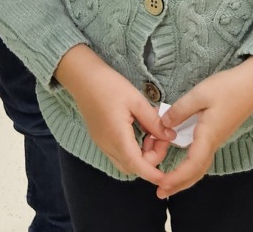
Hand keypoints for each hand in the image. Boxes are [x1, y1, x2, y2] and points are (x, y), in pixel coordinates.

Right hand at [54, 44, 171, 185]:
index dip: (154, 174)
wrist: (82, 77)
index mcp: (118, 138)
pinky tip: (141, 131)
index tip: (168, 173)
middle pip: (133, 168)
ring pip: (126, 162)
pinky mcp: (100, 139)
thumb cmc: (109, 85)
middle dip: (151, 160)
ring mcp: (102, 144)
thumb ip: (153, 122)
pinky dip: (133, 150)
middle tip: (162, 137)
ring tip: (153, 132)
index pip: (138, 166)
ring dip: (142, 155)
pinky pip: (119, 154)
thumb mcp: (136, 101)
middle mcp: (108, 146)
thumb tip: (169, 136)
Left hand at [151, 57, 252, 197]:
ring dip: (184, 178)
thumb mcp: (200, 93)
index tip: (161, 184)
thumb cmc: (229, 87)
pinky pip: (202, 157)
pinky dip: (190, 167)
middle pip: (196, 172)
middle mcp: (213, 142)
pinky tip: (182, 165)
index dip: (176, 177)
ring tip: (168, 184)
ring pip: (200, 166)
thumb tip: (163, 124)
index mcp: (208, 135)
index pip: (192, 165)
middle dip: (178, 185)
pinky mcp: (217, 134)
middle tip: (161, 193)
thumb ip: (180, 110)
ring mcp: (216, 139)